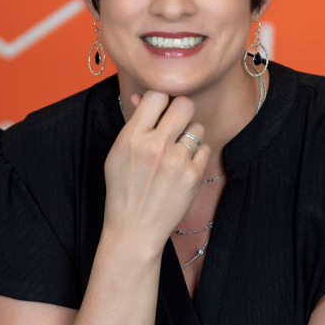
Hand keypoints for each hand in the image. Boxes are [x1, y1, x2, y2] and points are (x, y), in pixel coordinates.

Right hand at [102, 91, 209, 253]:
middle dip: (181, 110)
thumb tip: (142, 96)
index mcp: (132, 138)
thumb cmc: (124, 189)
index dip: (161, 100)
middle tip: (176, 123)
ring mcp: (176, 162)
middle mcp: (155, 146)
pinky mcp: (193, 176)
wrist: (134, 229)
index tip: (160, 110)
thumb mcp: (119, 153)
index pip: (156, 95)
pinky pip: (205, 149)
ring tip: (176, 151)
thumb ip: (134, 123)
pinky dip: (196, 156)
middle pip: (184, 104)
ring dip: (190, 135)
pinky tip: (182, 167)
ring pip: (197, 127)